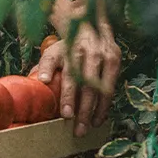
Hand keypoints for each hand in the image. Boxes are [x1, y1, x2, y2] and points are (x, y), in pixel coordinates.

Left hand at [28, 14, 120, 135]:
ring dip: (97, 112)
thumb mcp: (53, 52)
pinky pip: (112, 88)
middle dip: (84, 110)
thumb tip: (41, 82)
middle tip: (78, 130)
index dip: (68, 97)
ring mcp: (106, 56)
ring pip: (103, 89)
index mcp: (72, 51)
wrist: (89, 26)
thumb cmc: (67, 46)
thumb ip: (46, 66)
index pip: (71, 77)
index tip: (66, 115)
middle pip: (88, 86)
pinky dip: (105, 105)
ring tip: (89, 128)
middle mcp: (91, 53)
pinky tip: (98, 118)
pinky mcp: (116, 60)